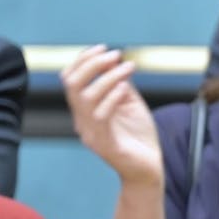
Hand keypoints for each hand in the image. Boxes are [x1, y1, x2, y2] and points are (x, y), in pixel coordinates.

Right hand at [61, 45, 161, 185]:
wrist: (148, 169)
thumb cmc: (139, 137)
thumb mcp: (130, 104)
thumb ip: (121, 84)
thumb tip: (115, 61)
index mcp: (85, 110)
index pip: (70, 79)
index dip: (83, 60)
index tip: (104, 48)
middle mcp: (82, 120)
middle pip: (72, 84)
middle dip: (91, 63)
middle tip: (114, 54)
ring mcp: (91, 132)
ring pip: (85, 97)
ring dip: (108, 76)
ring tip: (127, 67)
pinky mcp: (104, 144)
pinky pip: (101, 115)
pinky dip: (112, 96)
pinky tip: (126, 88)